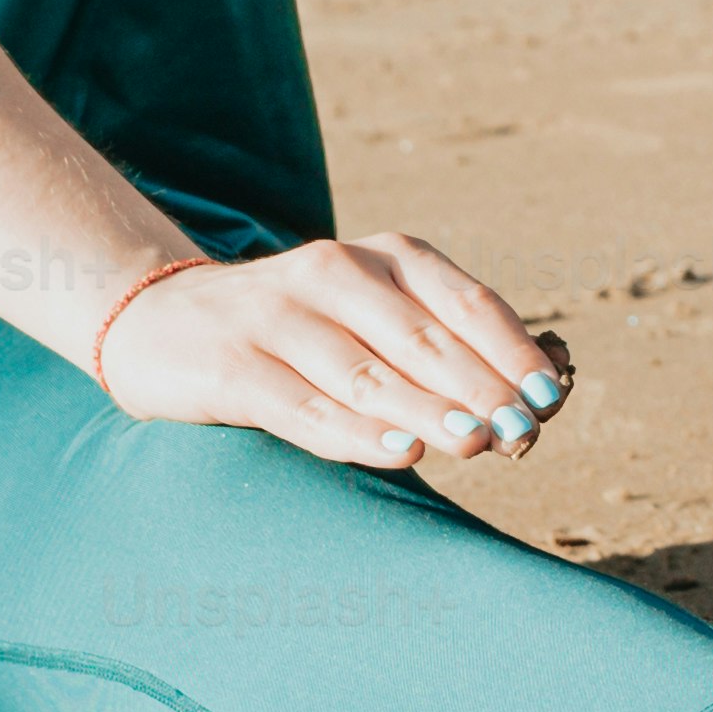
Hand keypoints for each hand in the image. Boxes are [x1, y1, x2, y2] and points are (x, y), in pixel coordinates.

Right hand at [92, 232, 573, 467]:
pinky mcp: (234, 365)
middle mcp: (334, 274)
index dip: (512, 351)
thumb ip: (440, 350)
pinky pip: (304, 405)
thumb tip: (539, 396)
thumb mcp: (370, 318)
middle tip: (524, 433)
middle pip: (423, 339)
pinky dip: (356, 431)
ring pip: (369, 373)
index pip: (465, 302)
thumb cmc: (298, 333)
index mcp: (384, 259)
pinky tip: (400, 452)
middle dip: (480, 388)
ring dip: (428, 411)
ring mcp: (280, 318)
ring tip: (478, 441)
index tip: (550, 398)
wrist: (162, 320)